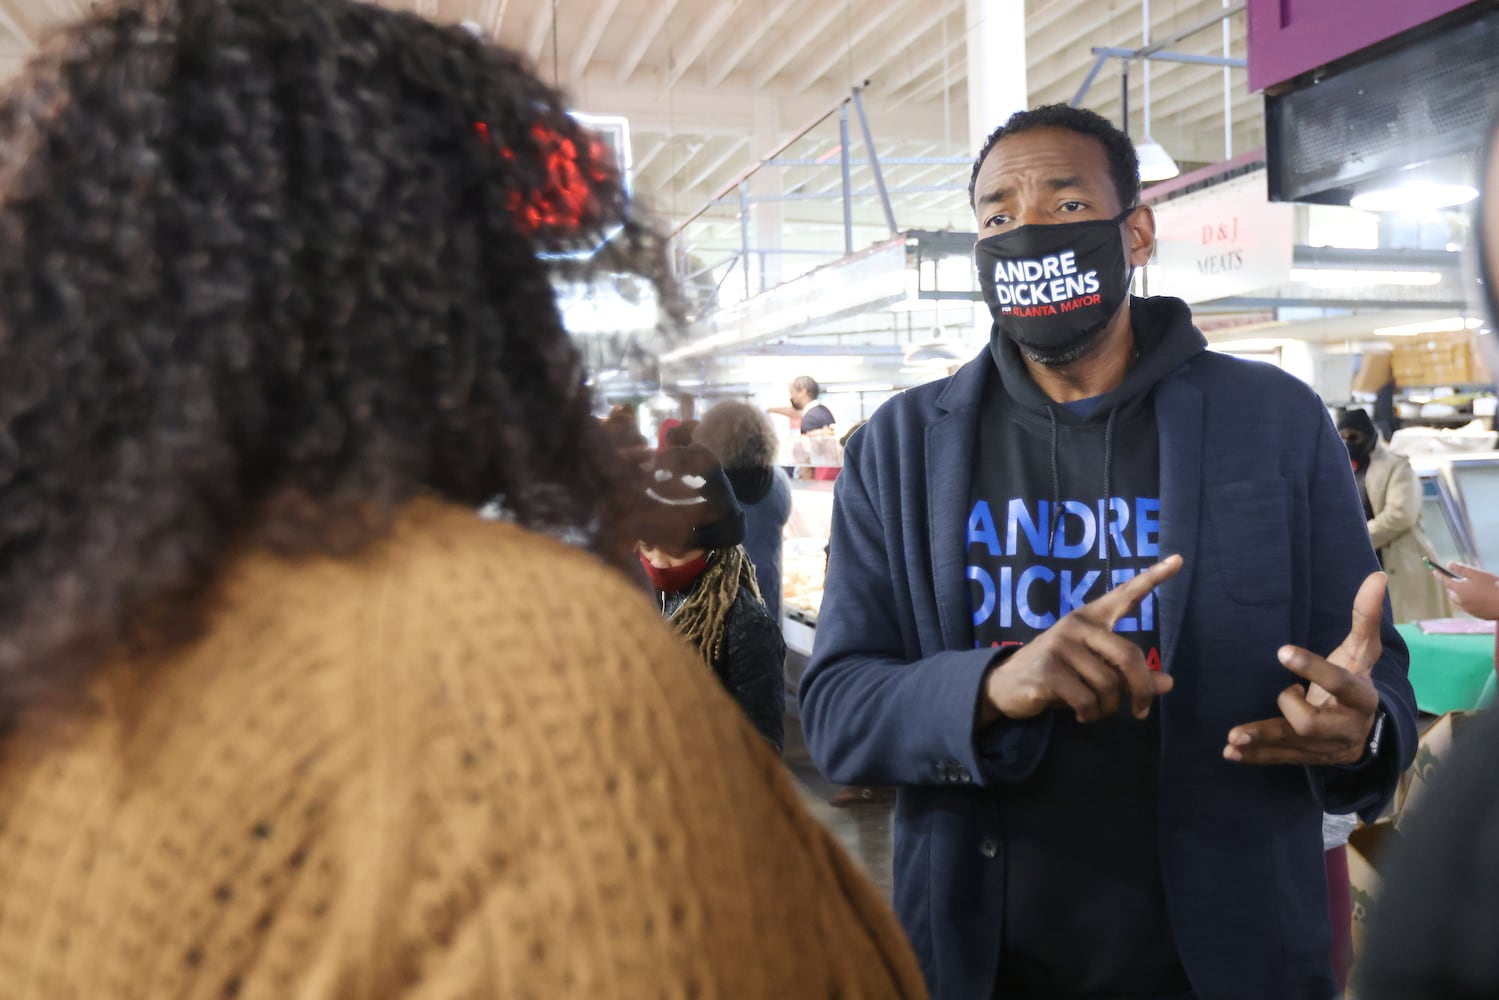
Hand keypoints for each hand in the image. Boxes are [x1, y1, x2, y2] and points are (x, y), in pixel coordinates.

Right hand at [981, 555, 1182, 724]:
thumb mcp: (1093, 669)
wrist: (1003, 685)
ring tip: (1094, 710)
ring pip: (1108, 685)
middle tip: (1141, 711)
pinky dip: (1090, 714)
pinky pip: (1087, 700)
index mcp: (1089, 619)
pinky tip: (1081, 713)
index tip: (1179, 561)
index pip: (1125, 595)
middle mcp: (1075, 627)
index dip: (1152, 579)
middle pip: (1128, 656)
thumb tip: (1168, 683)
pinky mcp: (1048, 672)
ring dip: (1108, 708)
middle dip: (1140, 689)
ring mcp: (1059, 648)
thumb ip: (1127, 673)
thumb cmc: (1056, 674)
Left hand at [1224, 572, 1385, 765]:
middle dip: (1288, 707)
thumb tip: (1376, 576)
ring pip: (1292, 746)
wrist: (1368, 730)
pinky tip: (1229, 753)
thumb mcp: (1362, 652)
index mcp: (1360, 696)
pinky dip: (1255, 757)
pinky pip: (1280, 759)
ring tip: (1232, 736)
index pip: (1339, 682)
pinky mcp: (1308, 757)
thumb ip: (1365, 617)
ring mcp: (1325, 746)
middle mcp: (1344, 726)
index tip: (1281, 651)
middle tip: (1284, 692)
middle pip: (1312, 723)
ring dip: (1262, 739)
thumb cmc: (1357, 680)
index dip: (1312, 667)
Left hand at [1438, 562, 1498, 620]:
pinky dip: (1472, 601)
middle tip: (1463, 580)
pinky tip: (1482, 597)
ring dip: (1463, 594)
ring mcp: (1468, 609)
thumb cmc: (1493, 586)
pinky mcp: (1476, 614)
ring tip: (1475, 588)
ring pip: (1461, 600)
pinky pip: (1470, 606)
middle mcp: (1461, 601)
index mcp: (1459, 590)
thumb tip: (1449, 564)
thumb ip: (1461, 569)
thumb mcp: (1477, 574)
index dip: (1439, 575)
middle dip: (1455, 586)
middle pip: (1453, 592)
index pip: (1445, 581)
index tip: (1434, 570)